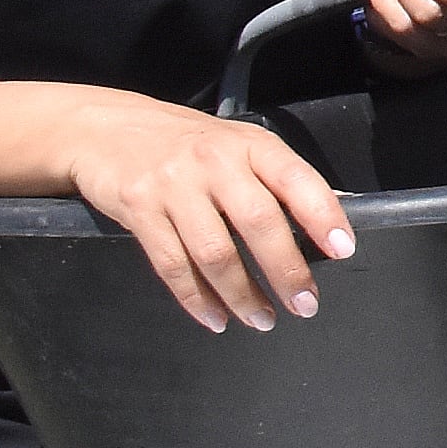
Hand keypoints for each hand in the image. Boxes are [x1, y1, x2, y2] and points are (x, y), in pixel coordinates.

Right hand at [58, 97, 360, 331]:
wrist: (104, 128)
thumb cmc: (186, 142)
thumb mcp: (238, 144)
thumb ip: (276, 178)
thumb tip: (331, 217)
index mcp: (250, 145)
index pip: (296, 179)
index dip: (323, 215)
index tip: (342, 250)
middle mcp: (214, 162)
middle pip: (258, 222)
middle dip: (286, 271)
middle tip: (305, 304)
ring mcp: (174, 186)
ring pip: (215, 253)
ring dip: (243, 295)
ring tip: (262, 319)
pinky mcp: (139, 210)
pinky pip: (172, 265)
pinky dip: (196, 299)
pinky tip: (215, 318)